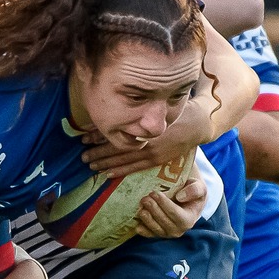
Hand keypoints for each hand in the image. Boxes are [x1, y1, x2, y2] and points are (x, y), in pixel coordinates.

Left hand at [81, 94, 211, 176]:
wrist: (196, 123)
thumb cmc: (175, 110)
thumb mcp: (156, 104)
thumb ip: (138, 106)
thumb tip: (114, 104)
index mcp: (145, 125)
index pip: (117, 131)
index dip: (99, 135)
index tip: (84, 137)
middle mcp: (147, 140)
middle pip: (117, 147)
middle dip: (98, 152)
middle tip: (81, 156)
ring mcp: (152, 152)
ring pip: (123, 160)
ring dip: (105, 163)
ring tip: (89, 165)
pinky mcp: (157, 160)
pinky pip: (135, 168)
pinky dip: (119, 171)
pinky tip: (106, 173)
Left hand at [134, 176, 206, 238]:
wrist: (185, 199)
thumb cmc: (191, 191)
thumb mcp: (199, 187)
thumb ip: (194, 190)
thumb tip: (180, 197)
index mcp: (189, 219)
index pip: (176, 214)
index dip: (164, 204)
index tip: (155, 193)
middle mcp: (178, 229)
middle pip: (164, 222)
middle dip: (154, 209)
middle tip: (146, 198)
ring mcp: (167, 233)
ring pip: (155, 229)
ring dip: (146, 218)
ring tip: (141, 205)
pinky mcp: (156, 233)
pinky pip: (148, 234)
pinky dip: (142, 229)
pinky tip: (136, 223)